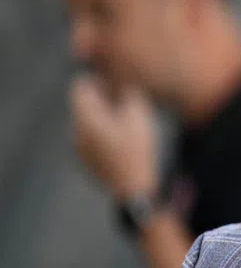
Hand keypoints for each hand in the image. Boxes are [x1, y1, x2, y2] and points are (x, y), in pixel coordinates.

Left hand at [70, 74, 157, 199]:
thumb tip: (121, 84)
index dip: (98, 81)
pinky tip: (120, 143)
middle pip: (83, 105)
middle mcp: (75, 130)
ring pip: (86, 122)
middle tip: (125, 104)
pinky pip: (88, 138)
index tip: (115, 85)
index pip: (80, 87)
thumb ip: (127, 94)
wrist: (131, 186)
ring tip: (125, 125)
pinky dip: (101, 134)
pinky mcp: (83, 159)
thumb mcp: (139, 116)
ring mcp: (77, 147)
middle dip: (102, 100)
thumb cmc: (136, 149)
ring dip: (102, 118)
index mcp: (85, 118)